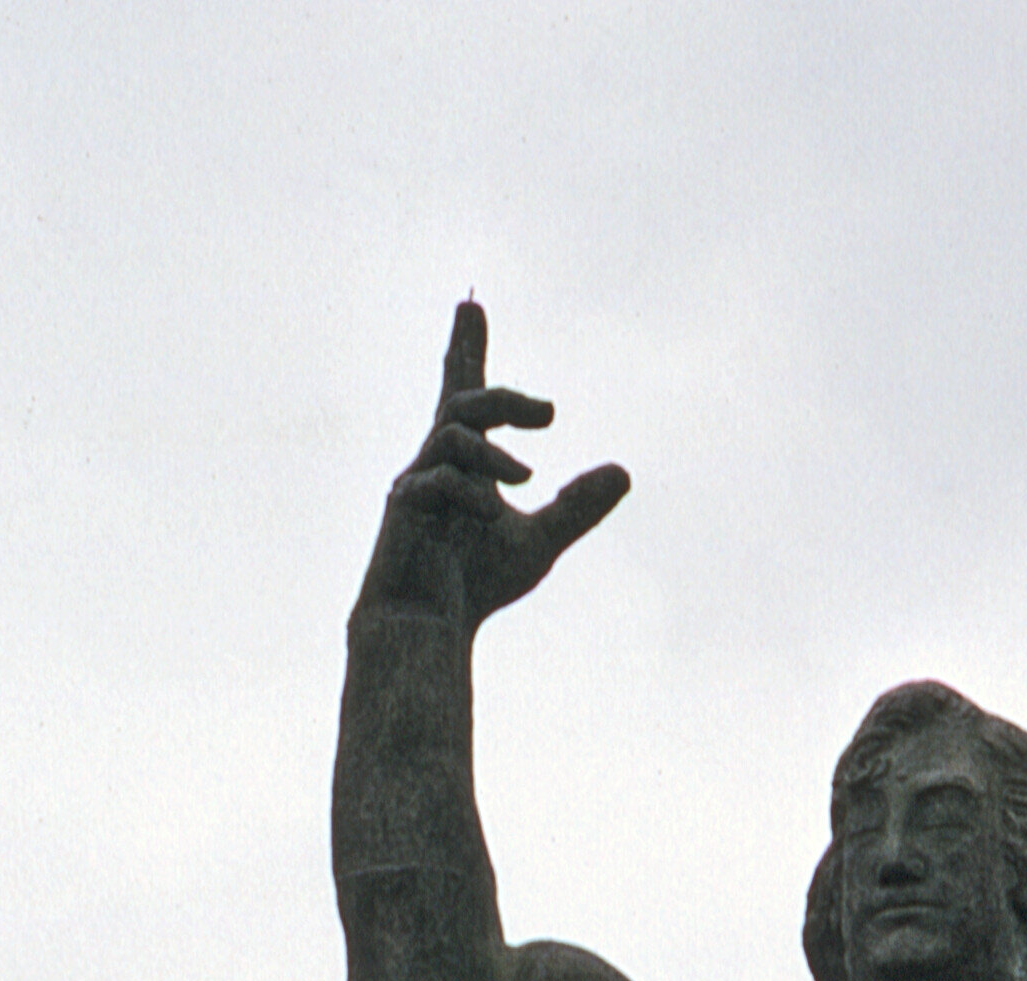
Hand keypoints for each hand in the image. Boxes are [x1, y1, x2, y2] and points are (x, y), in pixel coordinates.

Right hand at [359, 300, 628, 628]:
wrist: (427, 628)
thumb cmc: (475, 585)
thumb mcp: (540, 542)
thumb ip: (576, 508)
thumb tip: (624, 473)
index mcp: (464, 462)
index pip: (468, 396)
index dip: (469, 350)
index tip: (471, 307)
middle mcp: (436, 461)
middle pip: (464, 401)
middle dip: (503, 397)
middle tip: (550, 414)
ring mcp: (416, 480)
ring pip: (453, 434)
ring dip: (493, 454)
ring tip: (527, 480)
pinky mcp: (402, 507)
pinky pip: (437, 481)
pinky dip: (468, 491)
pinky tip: (489, 513)